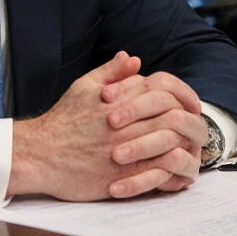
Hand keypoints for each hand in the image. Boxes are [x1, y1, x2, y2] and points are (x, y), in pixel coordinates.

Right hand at [7, 53, 204, 201]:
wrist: (40, 154)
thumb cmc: (62, 120)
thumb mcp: (83, 87)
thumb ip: (111, 72)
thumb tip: (132, 58)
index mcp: (116, 100)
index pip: (160, 93)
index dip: (180, 96)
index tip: (188, 103)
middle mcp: (121, 125)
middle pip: (169, 118)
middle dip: (187, 122)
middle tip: (196, 126)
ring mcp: (121, 152)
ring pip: (167, 145)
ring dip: (183, 145)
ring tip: (190, 146)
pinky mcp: (119, 177)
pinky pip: (156, 173)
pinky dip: (171, 169)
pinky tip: (176, 167)